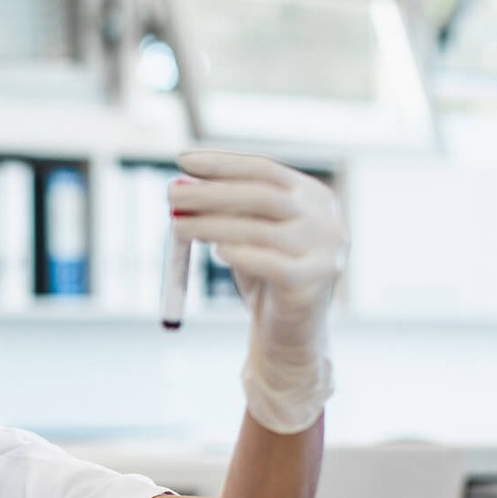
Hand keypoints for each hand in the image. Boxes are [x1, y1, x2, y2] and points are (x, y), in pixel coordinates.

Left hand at [169, 150, 344, 433]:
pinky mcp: (314, 283)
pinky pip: (270, 263)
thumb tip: (181, 184)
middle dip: (210, 192)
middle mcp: (327, 218)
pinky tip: (216, 252)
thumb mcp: (246, 236)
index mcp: (314, 197)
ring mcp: (326, 250)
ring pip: (259, 230)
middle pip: (262, 195)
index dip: (222, 164)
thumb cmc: (264, 278)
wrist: (289, 336)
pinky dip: (241, 254)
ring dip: (211, 224)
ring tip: (175, 225)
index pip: (265, 169)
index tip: (182, 161)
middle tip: (170, 193)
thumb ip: (224, 211)